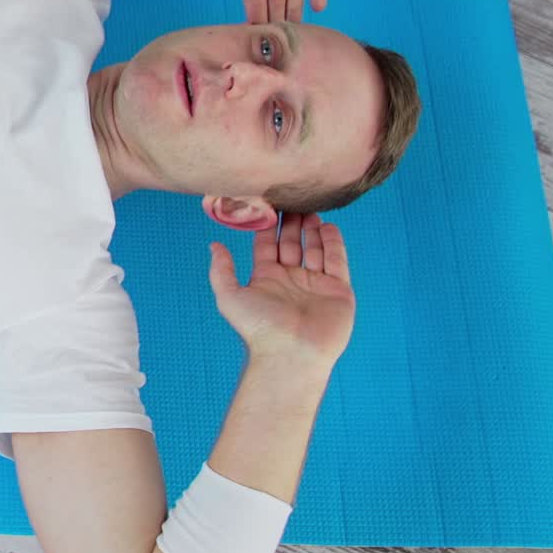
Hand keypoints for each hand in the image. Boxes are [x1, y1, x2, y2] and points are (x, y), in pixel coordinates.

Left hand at [207, 213, 354, 368]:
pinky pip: (337, 261)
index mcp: (266, 277)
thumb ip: (221, 270)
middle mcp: (291, 278)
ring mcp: (315, 284)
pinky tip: (328, 226)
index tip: (268, 202)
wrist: (291, 353)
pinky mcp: (338, 290)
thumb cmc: (259, 328)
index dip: (268, 225)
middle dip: (292, 222)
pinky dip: (333, 243)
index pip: (268, 244)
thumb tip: (214, 245)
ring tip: (310, 207)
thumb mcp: (229, 296)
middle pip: (292, 242)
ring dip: (312, 228)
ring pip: (315, 248)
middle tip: (292, 199)